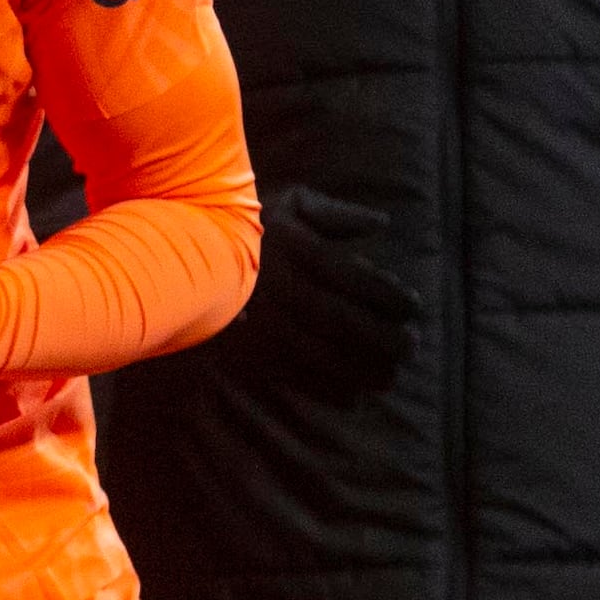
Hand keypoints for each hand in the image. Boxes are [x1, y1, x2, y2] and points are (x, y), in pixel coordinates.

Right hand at [229, 185, 422, 402]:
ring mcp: (266, 321)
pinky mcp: (249, 345)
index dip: (389, 295)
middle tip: (412, 347)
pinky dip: (324, 387)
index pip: (355, 277)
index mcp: (299, 251)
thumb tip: (381, 224)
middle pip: (342, 319)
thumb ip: (336, 214)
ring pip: (320, 351)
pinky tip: (352, 397)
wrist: (182, 251)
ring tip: (390, 378)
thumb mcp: (291, 202)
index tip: (416, 307)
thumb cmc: (247, 222)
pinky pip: (292, 371)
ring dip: (360, 369)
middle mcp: (286, 289)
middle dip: (382, 337)